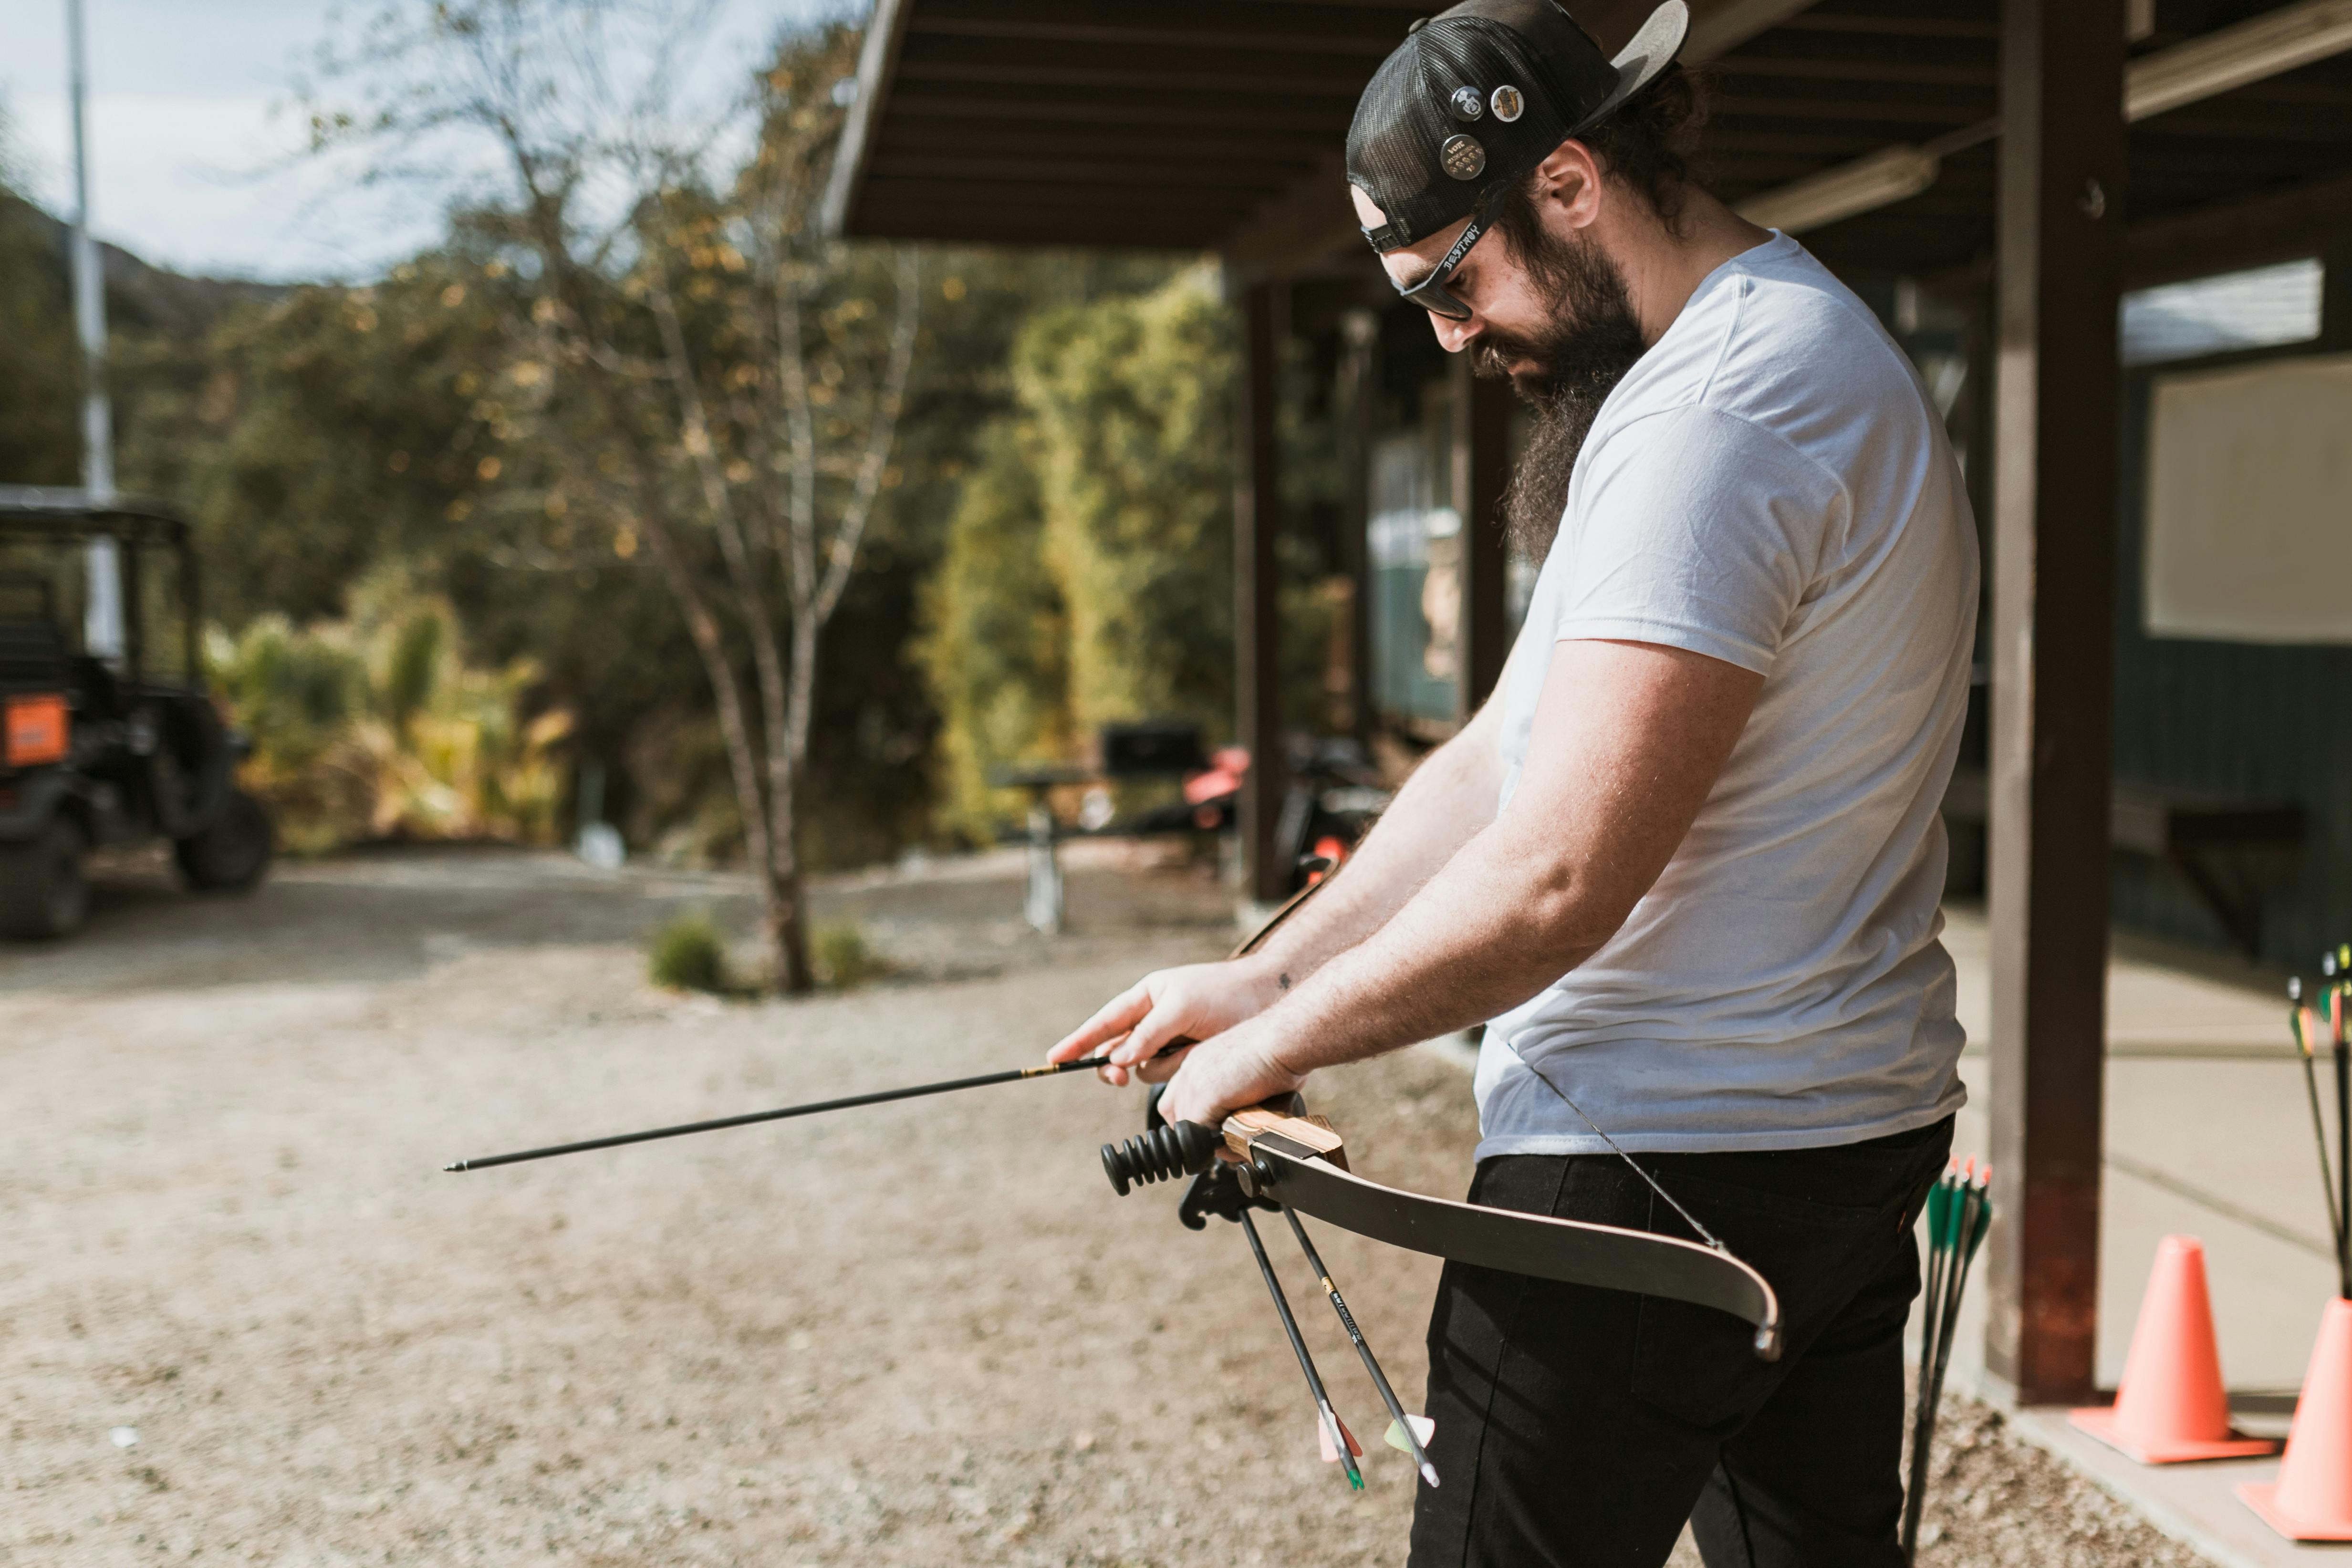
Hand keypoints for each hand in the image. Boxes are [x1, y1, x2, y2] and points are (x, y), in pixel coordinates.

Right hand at [1046, 957, 1288, 1085]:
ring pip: (1147, 1069)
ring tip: (1194, 1045)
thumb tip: (1121, 1058)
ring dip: (1165, 1065)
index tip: (1054, 1058)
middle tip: (1117, 1075)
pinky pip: (1172, 1077)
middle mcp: (1156, 1020)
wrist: (1270, 999)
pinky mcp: (1191, 1061)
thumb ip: (1149, 1033)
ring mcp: (1173, 1042)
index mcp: (1148, 997)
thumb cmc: (1225, 993)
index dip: (1078, 1041)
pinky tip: (1203, 1055)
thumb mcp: (1182, 1007)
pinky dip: (1182, 1071)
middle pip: (1120, 1052)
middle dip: (1116, 1065)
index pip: (1105, 1022)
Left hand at [1148, 1017, 1305, 1127]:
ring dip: (1208, 1138)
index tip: (1211, 1127)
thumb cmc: (1277, 1052)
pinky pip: (1201, 1133)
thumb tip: (1239, 1120)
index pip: (1176, 1098)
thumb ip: (1233, 1095)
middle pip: (1174, 1113)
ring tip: (1234, 1139)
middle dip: (1196, 1130)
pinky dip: (1218, 1142)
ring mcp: (1194, 1082)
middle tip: (1221, 1137)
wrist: (1284, 1039)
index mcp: (1197, 1061)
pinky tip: (1238, 1137)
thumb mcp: (1245, 1072)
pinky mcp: (1206, 1096)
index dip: (1193, 1117)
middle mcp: (1190, 1069)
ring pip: (1187, 1125)